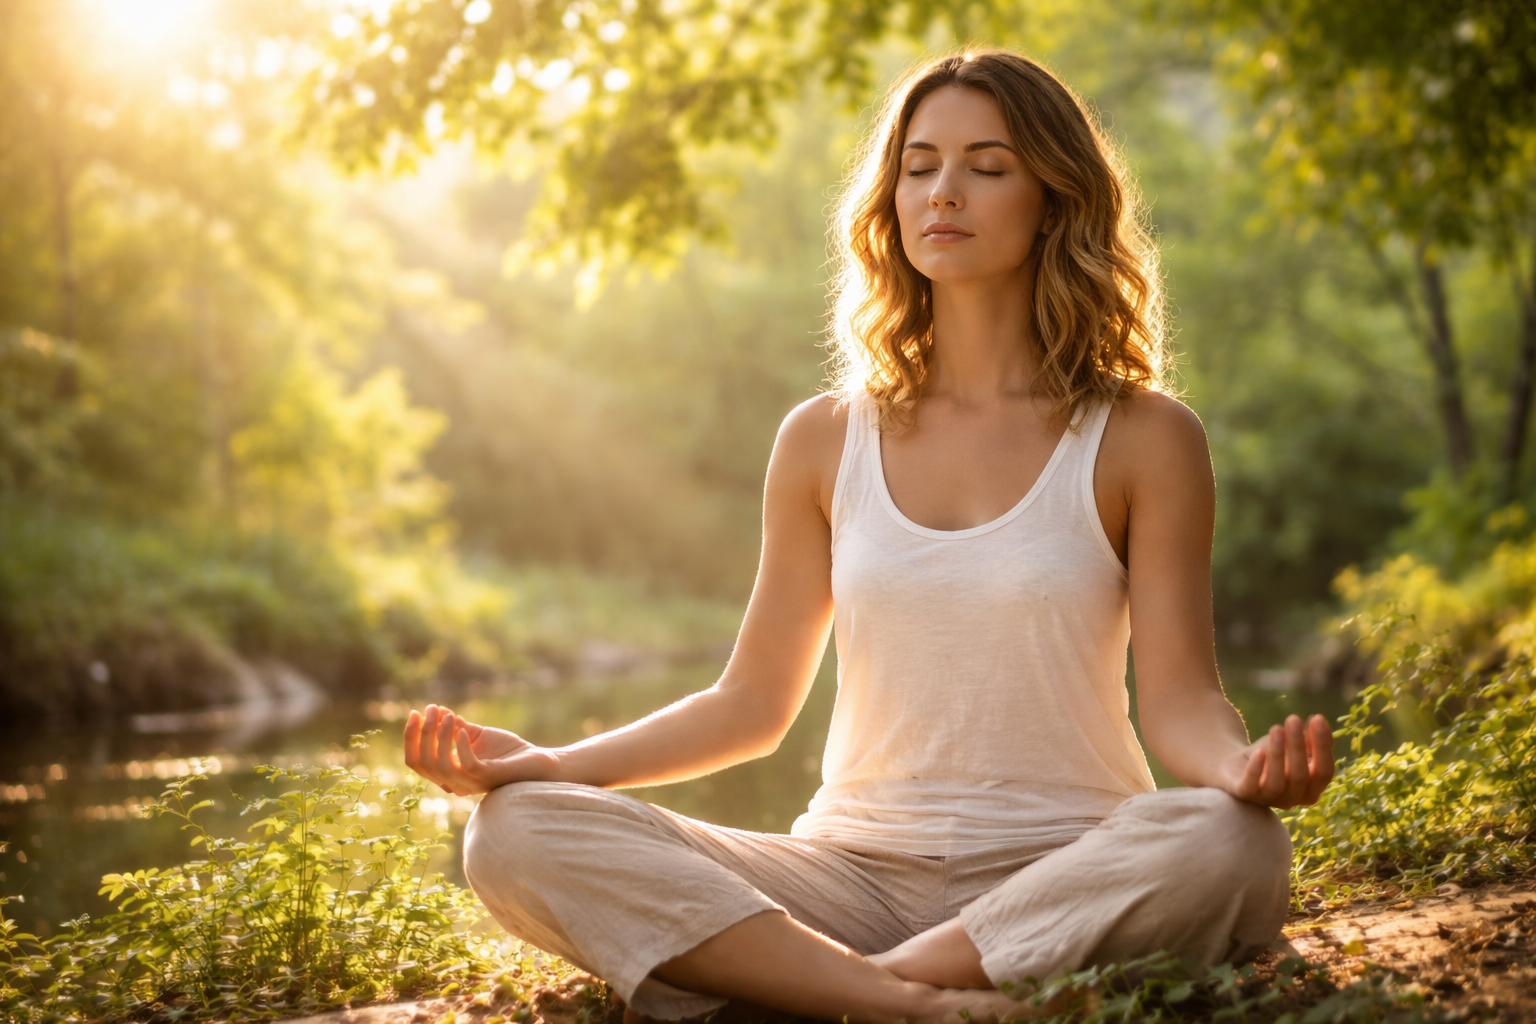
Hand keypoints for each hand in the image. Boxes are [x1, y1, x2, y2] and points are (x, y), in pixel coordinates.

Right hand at [402, 703, 560, 795]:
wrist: (537, 761)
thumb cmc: (506, 751)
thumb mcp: (476, 736)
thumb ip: (455, 727)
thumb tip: (436, 710)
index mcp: (448, 774)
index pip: (415, 761)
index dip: (411, 737)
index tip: (415, 712)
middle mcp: (454, 783)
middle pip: (423, 763)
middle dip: (422, 734)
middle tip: (431, 709)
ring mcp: (471, 783)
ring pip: (440, 765)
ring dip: (439, 737)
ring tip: (447, 716)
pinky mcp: (489, 777)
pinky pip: (467, 765)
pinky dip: (461, 745)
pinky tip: (463, 728)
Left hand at [1218, 713, 1334, 808]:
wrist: (1236, 766)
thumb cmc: (1272, 756)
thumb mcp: (1292, 746)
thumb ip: (1309, 739)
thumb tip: (1319, 722)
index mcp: (1311, 790)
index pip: (1325, 772)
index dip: (1323, 747)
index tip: (1317, 719)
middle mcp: (1293, 799)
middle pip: (1301, 776)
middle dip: (1298, 746)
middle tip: (1294, 719)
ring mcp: (1268, 799)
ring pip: (1277, 782)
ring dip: (1278, 754)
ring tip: (1277, 729)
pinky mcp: (1244, 794)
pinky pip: (1250, 786)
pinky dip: (1256, 769)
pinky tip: (1259, 751)